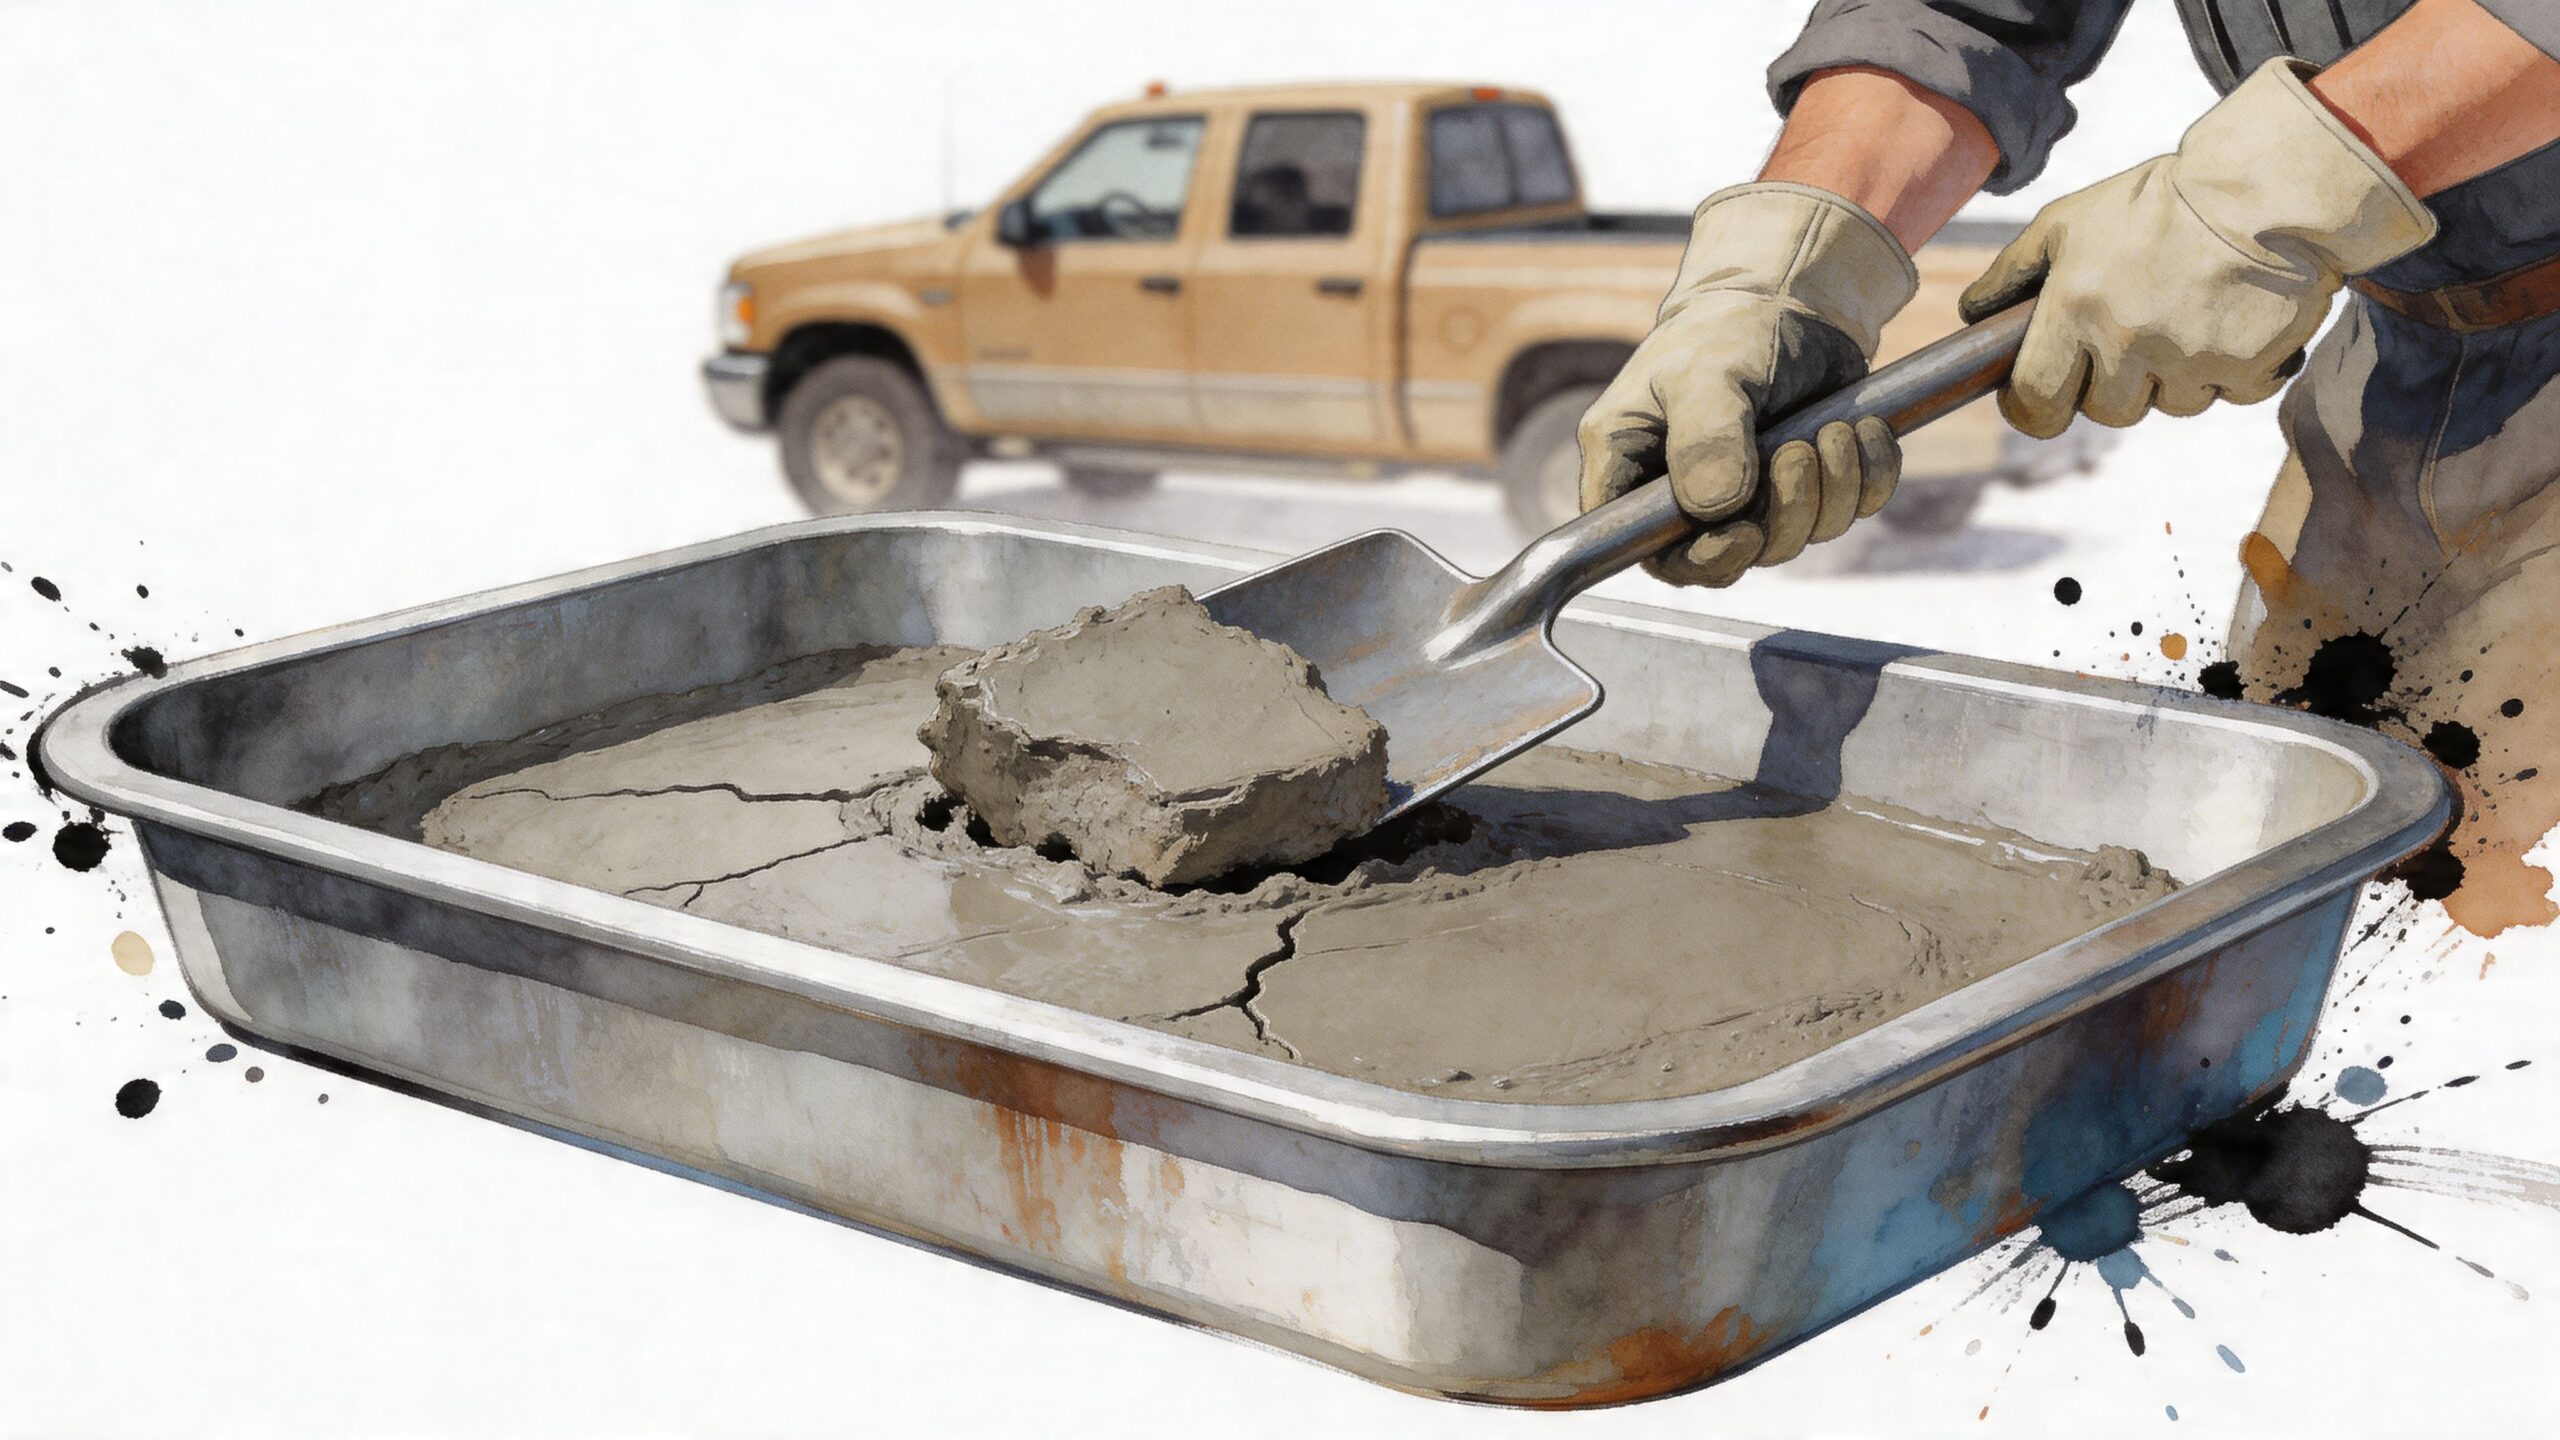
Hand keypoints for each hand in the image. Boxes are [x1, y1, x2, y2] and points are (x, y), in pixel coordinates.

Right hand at [1579, 184, 1916, 586]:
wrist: (1790, 297)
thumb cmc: (1725, 329)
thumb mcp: (1706, 374)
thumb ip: (1705, 440)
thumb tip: (1720, 510)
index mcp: (1635, 471)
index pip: (1651, 551)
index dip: (1700, 561)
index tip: (1746, 533)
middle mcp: (1686, 495)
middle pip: (1734, 556)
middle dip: (1782, 515)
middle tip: (1798, 452)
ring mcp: (1749, 497)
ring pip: (1795, 538)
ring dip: (1830, 492)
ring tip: (1832, 430)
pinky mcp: (1807, 486)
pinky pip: (1847, 512)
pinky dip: (1867, 477)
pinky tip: (1861, 430)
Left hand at [1960, 58, 2436, 438]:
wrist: (2269, 186)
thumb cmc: (2159, 202)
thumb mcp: (2068, 221)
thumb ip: (2012, 272)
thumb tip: (1973, 314)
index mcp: (2077, 308)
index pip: (2035, 403)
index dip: (2031, 407)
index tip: (2039, 394)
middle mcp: (2129, 342)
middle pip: (2105, 411)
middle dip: (2110, 384)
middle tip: (2129, 335)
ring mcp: (2190, 360)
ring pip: (2168, 406)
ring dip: (2171, 377)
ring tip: (2185, 313)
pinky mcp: (2247, 367)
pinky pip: (2225, 395)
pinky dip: (2227, 369)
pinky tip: (2228, 320)